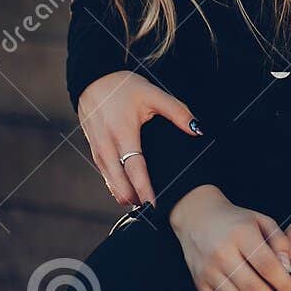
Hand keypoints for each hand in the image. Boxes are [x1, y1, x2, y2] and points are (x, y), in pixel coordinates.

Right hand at [76, 71, 198, 207]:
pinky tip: (124, 193)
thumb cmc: (125, 87)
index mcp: (123, 133)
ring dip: (123, 194)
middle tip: (150, 210)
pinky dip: (114, 185)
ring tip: (140, 205)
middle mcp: (107, 145)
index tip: (155, 204)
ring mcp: (98, 148)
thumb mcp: (153, 94)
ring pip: (109, 180)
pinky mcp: (93, 148)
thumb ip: (177, 112)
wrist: (92, 79)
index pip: (135, 169)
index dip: (145, 189)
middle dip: (133, 198)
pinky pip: (104, 173)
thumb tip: (197, 130)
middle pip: (119, 181)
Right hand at [170, 186, 290, 290]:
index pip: (267, 266)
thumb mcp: (262, 220)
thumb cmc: (235, 219)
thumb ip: (279, 242)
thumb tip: (288, 270)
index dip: (285, 287)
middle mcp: (223, 255)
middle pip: (253, 289)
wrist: (196, 216)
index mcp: (242, 235)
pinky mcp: (200, 284)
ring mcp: (210, 272)